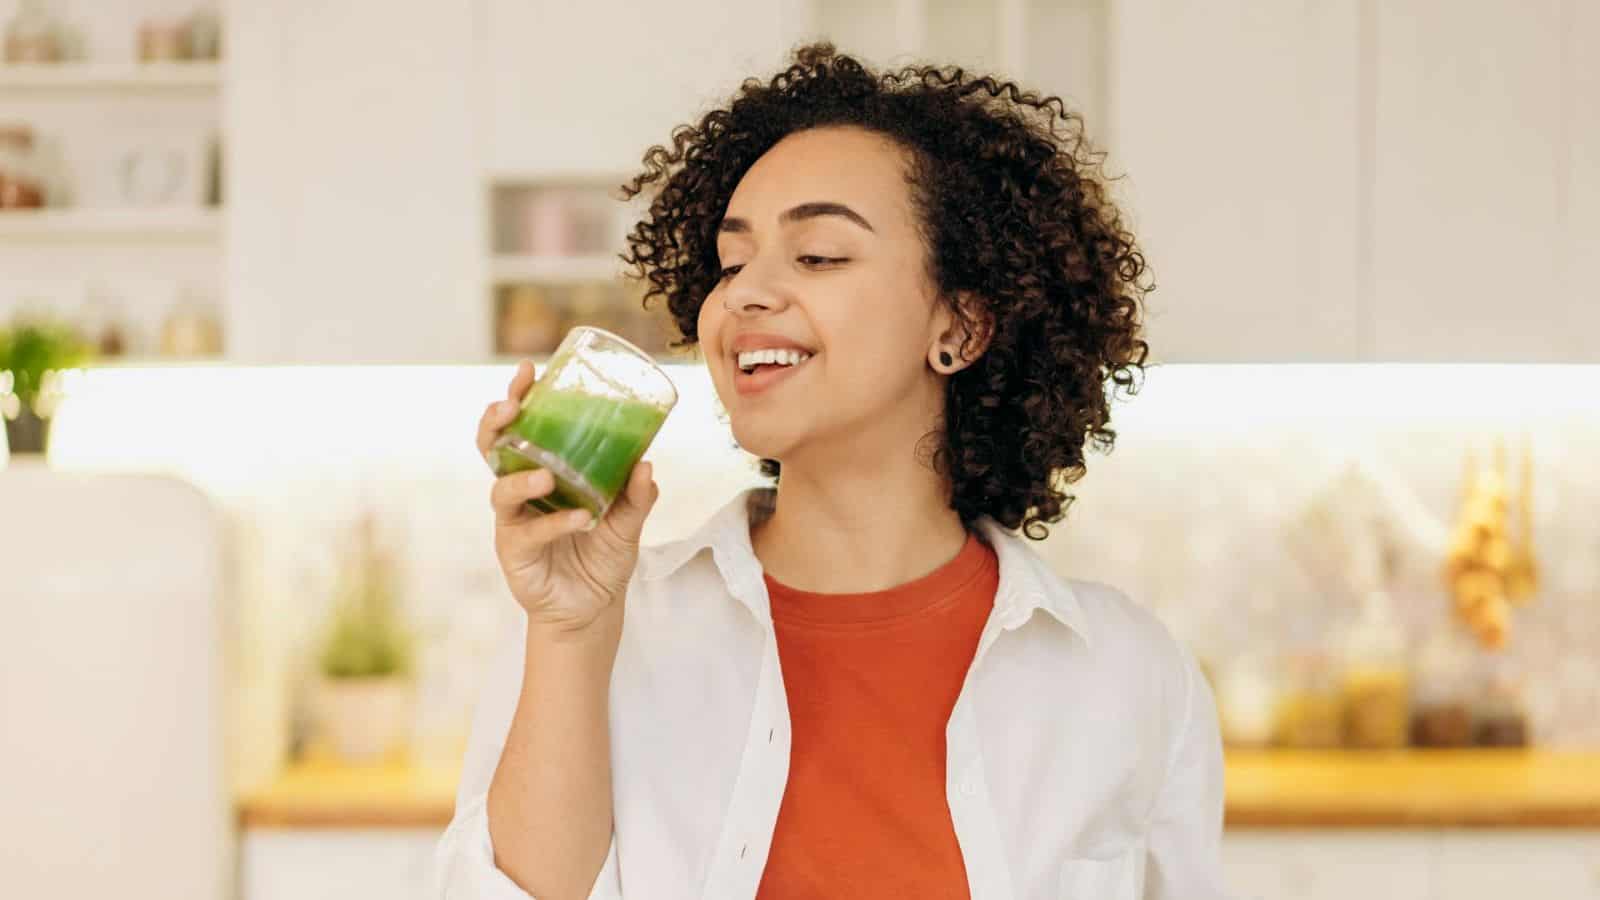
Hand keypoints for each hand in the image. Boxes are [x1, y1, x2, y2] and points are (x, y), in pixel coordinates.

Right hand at [478, 360, 659, 634]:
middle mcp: (520, 492)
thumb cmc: (603, 555)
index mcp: (541, 471)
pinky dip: (554, 523)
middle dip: (496, 423)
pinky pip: (529, 533)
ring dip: (522, 478)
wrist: (594, 608)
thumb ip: (637, 495)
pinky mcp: (514, 552)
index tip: (529, 371)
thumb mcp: (628, 521)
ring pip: (501, 490)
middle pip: (493, 448)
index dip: (519, 397)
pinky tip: (579, 519)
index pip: (521, 427)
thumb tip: (646, 464)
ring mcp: (513, 522)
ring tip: (547, 476)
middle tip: (511, 408)